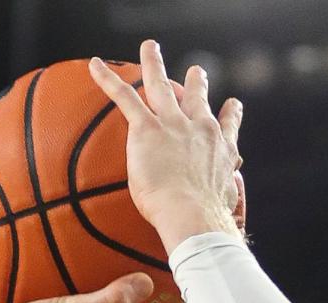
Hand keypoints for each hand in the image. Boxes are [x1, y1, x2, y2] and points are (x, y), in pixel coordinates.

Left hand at [89, 41, 245, 254]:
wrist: (195, 218)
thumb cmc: (207, 225)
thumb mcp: (222, 213)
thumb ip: (220, 208)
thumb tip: (222, 228)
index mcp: (220, 152)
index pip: (227, 128)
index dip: (230, 116)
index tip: (232, 106)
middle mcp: (201, 130)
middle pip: (198, 98)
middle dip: (197, 83)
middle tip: (196, 72)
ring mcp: (175, 125)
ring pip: (162, 86)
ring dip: (154, 64)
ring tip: (150, 49)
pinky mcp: (150, 129)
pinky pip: (125, 97)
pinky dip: (108, 80)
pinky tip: (95, 66)